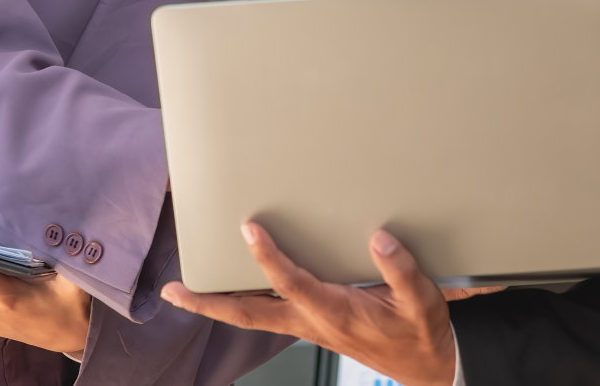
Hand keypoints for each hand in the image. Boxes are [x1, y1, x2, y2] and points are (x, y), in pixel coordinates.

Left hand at [162, 223, 473, 385]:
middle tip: (171, 291)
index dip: (268, 259)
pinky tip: (233, 284)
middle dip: (207, 303)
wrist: (428, 370)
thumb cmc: (421, 335)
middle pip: (248, 314)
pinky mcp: (310, 324)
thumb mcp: (425, 303)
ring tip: (184, 287)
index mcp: (336, 313)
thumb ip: (403, 272)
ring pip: (252, 315)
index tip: (248, 229)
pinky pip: (267, 312)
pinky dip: (243, 299)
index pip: (292, 285)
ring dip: (217, 302)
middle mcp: (311, 322)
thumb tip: (379, 238)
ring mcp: (306, 325)